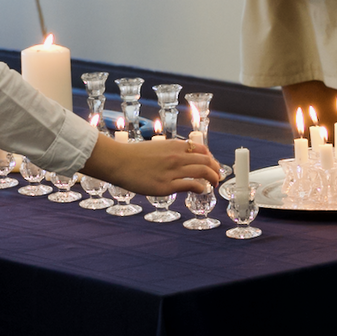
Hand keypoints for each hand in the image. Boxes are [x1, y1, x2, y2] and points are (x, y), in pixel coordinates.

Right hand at [81, 135, 220, 195]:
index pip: (201, 149)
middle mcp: (176, 156)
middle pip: (206, 161)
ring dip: (213, 178)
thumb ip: (169, 152)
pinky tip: (201, 190)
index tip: (212, 164)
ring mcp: (172, 171)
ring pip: (203, 172)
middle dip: (216, 169)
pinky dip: (201, 187)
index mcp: (173, 145)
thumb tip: (179, 158)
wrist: (118, 162)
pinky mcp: (167, 186)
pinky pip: (191, 185)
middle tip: (218, 176)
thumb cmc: (133, 156)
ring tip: (214, 184)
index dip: (210, 158)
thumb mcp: (155, 147)